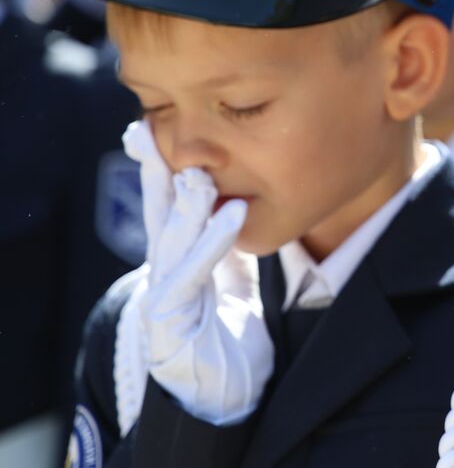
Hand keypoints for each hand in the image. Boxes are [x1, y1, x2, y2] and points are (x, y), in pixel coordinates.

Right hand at [123, 120, 273, 424]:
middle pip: (156, 212)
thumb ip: (227, 237)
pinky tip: (233, 215)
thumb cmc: (230, 328)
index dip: (157, 165)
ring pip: (172, 239)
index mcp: (177, 255)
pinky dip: (212, 242)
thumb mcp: (231, 272)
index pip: (166, 202)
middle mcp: (164, 269)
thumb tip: (243, 192)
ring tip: (199, 172)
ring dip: (187, 204)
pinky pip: (193, 274)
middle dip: (152, 172)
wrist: (225, 391)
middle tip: (147, 128)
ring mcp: (164, 294)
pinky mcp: (172, 321)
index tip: (149, 126)